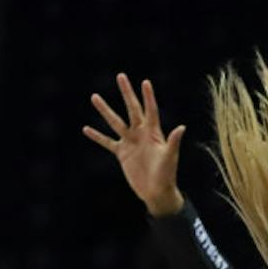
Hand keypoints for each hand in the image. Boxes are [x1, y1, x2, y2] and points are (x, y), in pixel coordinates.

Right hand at [83, 73, 184, 216]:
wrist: (156, 192)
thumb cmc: (167, 175)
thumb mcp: (170, 158)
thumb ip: (173, 142)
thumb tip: (181, 127)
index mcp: (153, 132)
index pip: (150, 110)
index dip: (148, 97)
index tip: (145, 82)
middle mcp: (141, 133)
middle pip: (131, 109)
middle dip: (126, 93)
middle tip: (120, 76)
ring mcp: (130, 142)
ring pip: (115, 122)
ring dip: (105, 110)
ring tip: (94, 97)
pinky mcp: (122, 154)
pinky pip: (107, 142)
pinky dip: (97, 136)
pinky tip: (86, 129)